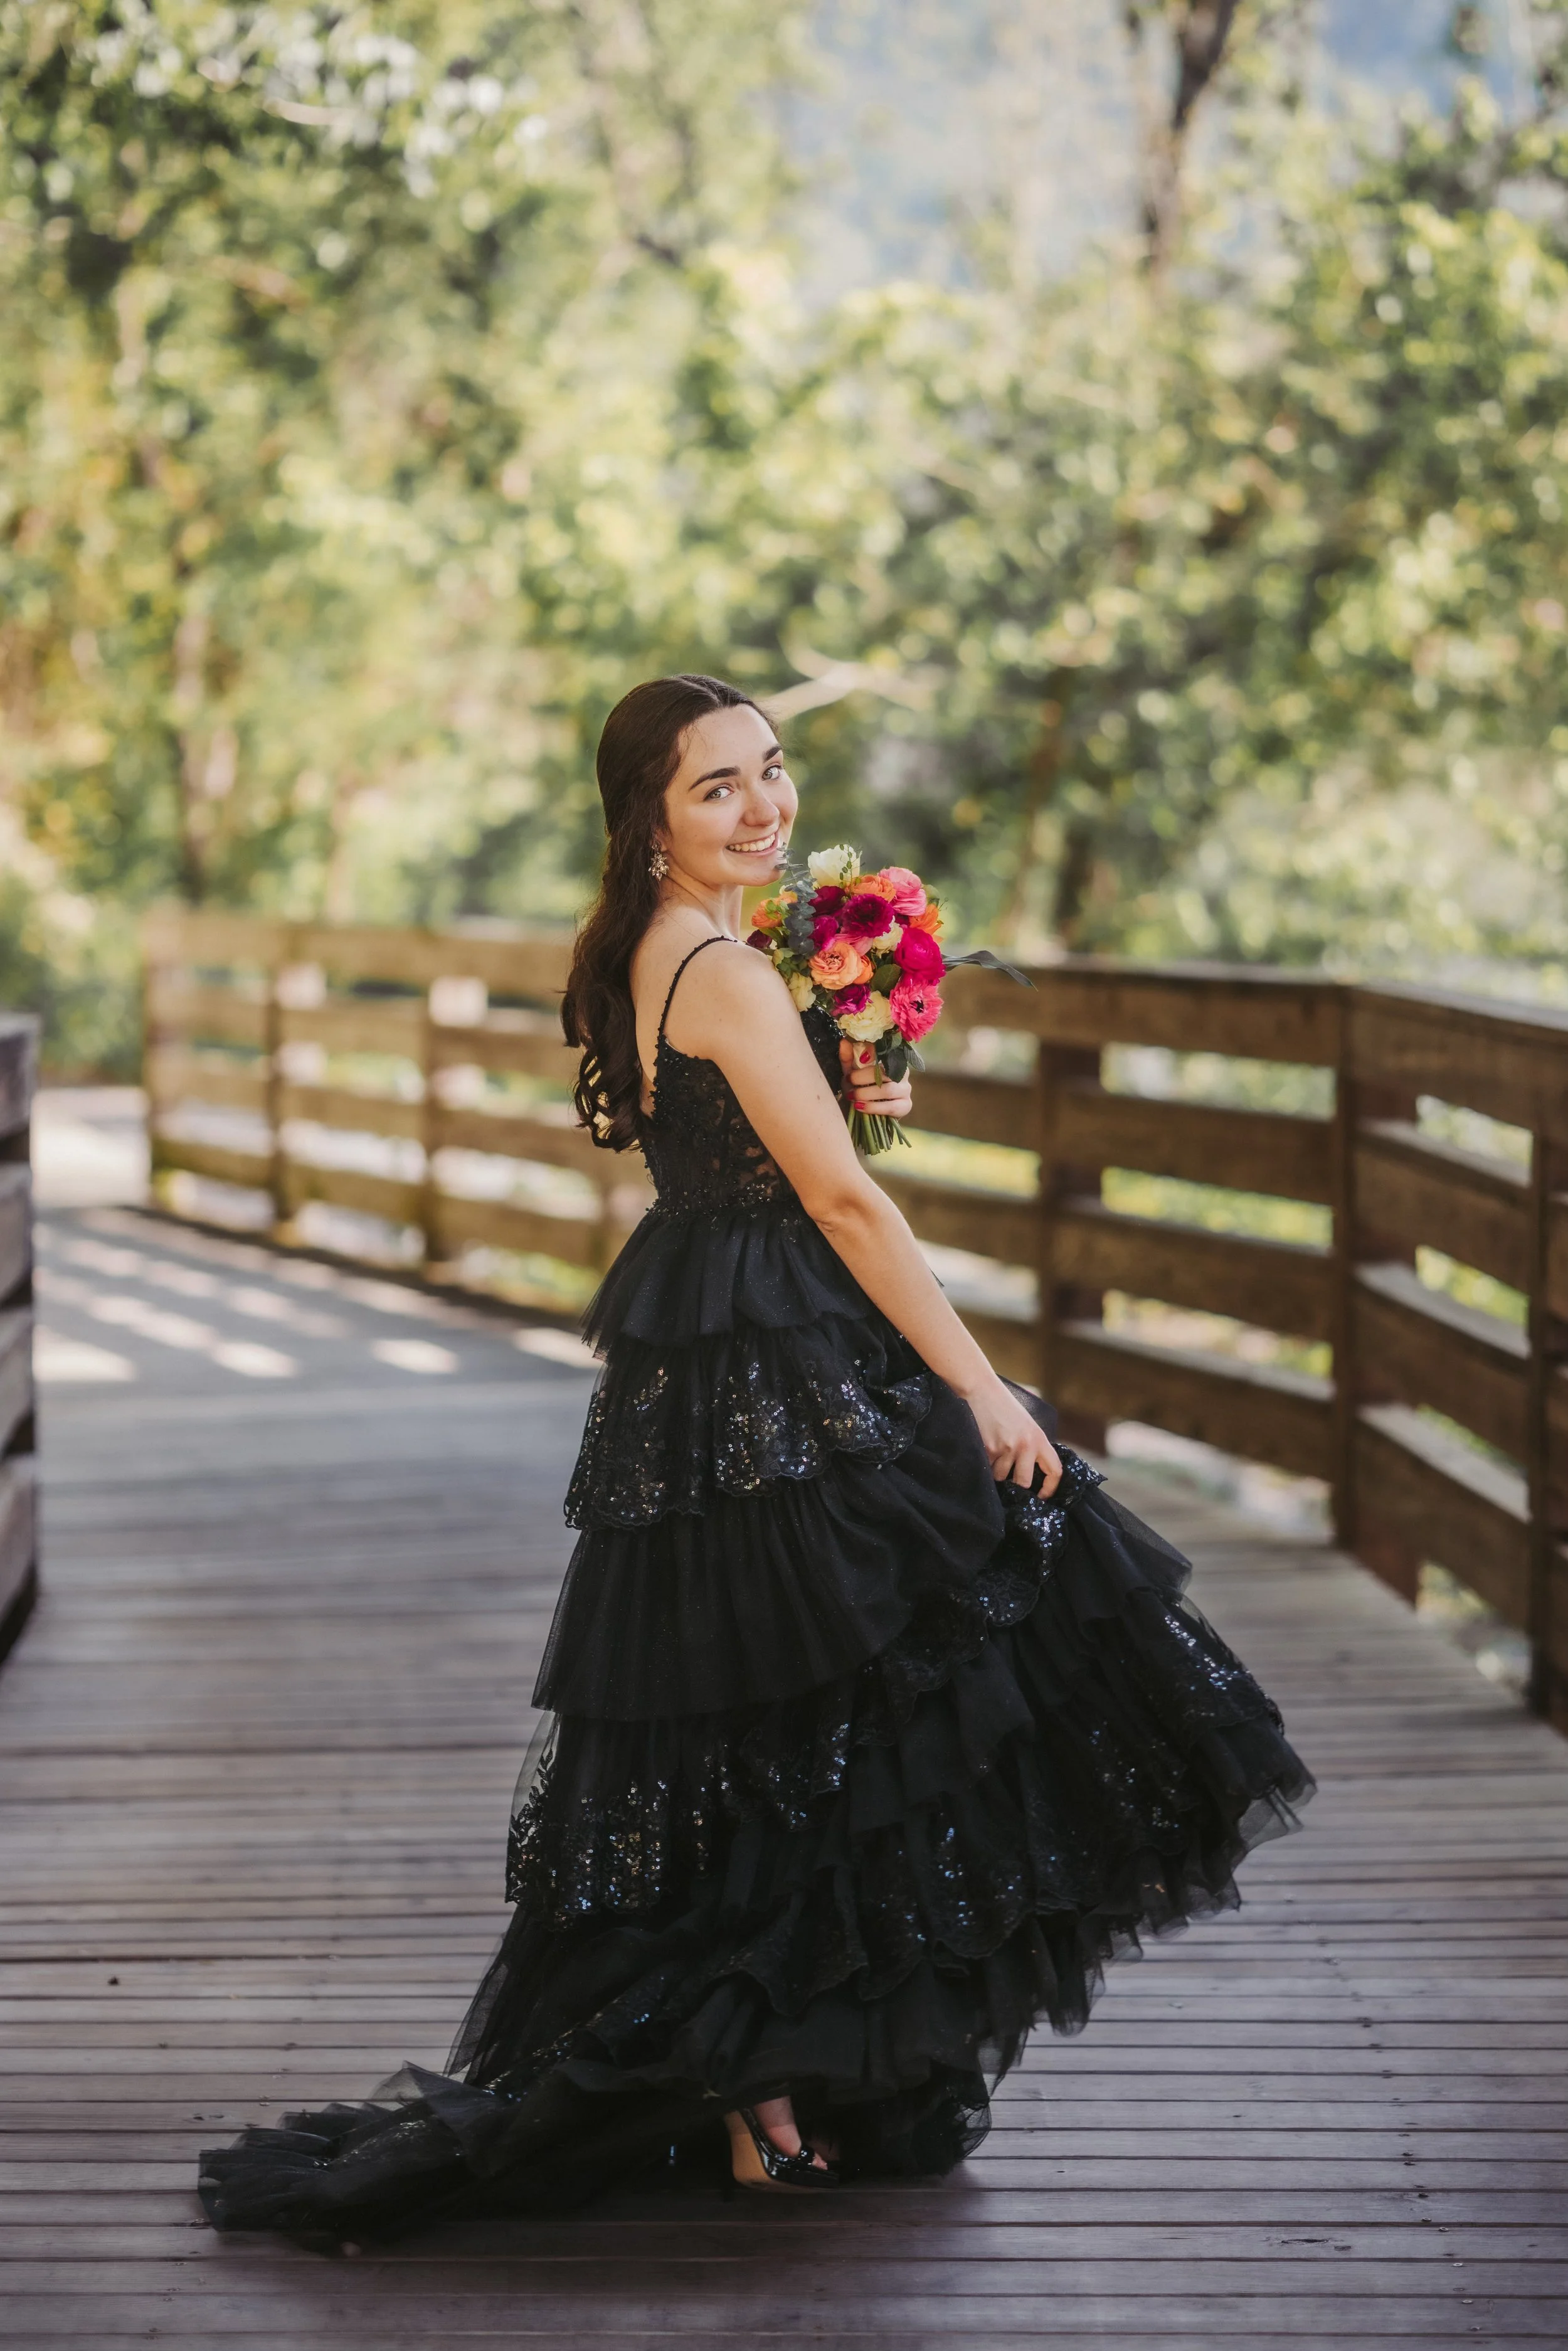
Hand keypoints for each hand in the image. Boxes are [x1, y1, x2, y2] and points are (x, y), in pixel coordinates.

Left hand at [840, 1040, 913, 1120]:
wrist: (866, 1112)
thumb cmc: (860, 1087)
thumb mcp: (851, 1073)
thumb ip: (848, 1058)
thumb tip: (844, 1041)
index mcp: (891, 1059)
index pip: (887, 1050)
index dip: (875, 1052)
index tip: (861, 1058)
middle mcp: (902, 1072)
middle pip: (886, 1071)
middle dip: (864, 1076)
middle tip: (849, 1081)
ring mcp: (905, 1089)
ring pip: (888, 1090)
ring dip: (866, 1093)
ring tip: (852, 1096)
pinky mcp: (905, 1106)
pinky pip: (891, 1107)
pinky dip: (873, 1107)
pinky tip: (859, 1107)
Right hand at [962, 1377, 1062, 1492]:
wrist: (981, 1389)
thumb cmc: (1003, 1406)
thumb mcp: (1026, 1424)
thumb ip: (1032, 1446)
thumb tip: (1030, 1473)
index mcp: (1039, 1439)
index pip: (1054, 1471)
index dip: (1049, 1488)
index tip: (1041, 1496)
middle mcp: (1026, 1445)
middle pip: (1023, 1482)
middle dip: (1014, 1485)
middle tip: (1008, 1479)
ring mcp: (1007, 1448)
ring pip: (1001, 1477)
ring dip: (995, 1471)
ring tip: (992, 1452)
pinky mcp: (988, 1449)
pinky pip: (987, 1468)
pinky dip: (984, 1463)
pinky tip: (982, 1447)